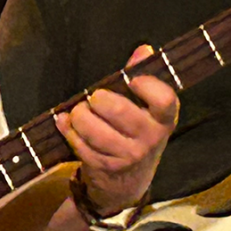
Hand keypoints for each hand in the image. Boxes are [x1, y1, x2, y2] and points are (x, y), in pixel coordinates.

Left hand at [57, 44, 178, 213]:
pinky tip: (65, 123)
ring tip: (79, 111)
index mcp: (164, 119)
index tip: (132, 80)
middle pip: (119, 111)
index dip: (147, 85)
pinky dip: (68, 130)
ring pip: (94, 129)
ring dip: (80, 115)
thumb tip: (143, 49)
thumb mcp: (145, 109)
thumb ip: (140, 77)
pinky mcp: (104, 167)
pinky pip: (80, 144)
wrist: (129, 181)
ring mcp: (127, 156)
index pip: (164, 100)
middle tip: (94, 98)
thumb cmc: (136, 133)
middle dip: (98, 99)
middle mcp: (150, 139)